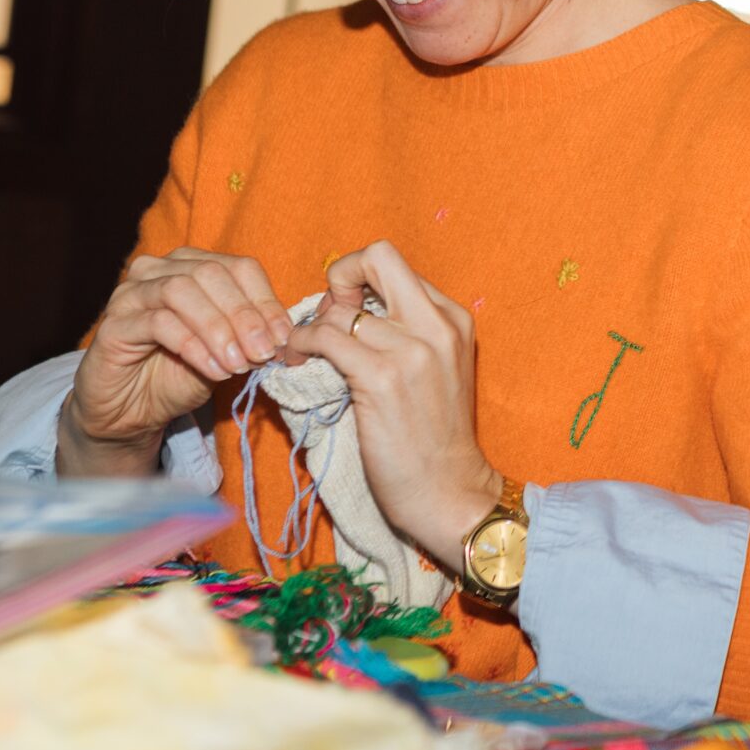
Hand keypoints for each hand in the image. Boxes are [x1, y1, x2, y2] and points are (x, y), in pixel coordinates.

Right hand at [63, 248, 295, 474]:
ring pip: (182, 291)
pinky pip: (159, 323)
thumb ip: (250, 336)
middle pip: (212, 273)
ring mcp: (131, 293)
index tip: (282, 338)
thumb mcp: (227, 353)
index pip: (239, 267)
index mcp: (191, 266)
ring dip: (219, 329)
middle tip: (263, 352)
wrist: (132, 411)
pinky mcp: (113, 324)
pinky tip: (214, 371)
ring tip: (238, 364)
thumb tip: (281, 334)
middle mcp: (158, 270)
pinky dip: (194, 347)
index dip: (266, 301)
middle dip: (245, 315)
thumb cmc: (180, 374)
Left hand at [285, 239, 497, 569]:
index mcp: (453, 319)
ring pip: (340, 308)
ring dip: (309, 327)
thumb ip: (405, 333)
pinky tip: (295, 364)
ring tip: (301, 352)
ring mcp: (412, 350)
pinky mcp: (382, 379)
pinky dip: (300, 346)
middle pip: (377, 257)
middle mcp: (437, 325)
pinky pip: (325, 338)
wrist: (450, 492)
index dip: (360, 280)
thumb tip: (343, 309)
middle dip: (340, 276)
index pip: (395, 264)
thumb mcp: (435, 370)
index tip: (346, 313)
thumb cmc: (435, 440)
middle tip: (326, 316)